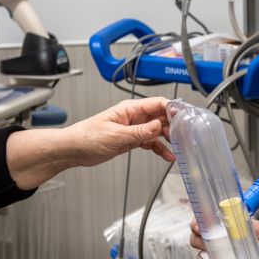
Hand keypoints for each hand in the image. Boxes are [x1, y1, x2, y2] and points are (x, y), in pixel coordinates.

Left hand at [7, 97, 173, 189]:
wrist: (73, 150)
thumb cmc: (86, 137)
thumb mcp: (115, 135)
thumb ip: (139, 132)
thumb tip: (158, 126)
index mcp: (130, 109)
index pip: (157, 104)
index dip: (172, 109)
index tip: (183, 118)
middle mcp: (135, 116)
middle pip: (162, 116)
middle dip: (175, 125)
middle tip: (186, 135)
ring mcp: (135, 128)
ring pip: (159, 130)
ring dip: (169, 138)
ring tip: (179, 147)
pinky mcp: (133, 139)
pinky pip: (151, 142)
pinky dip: (160, 148)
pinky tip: (167, 155)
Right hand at [189, 219, 258, 258]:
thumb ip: (258, 229)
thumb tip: (243, 222)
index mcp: (241, 230)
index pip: (218, 222)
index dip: (206, 219)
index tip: (201, 219)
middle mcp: (232, 243)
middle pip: (206, 236)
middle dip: (198, 234)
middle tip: (199, 233)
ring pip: (205, 253)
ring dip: (197, 251)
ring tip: (200, 253)